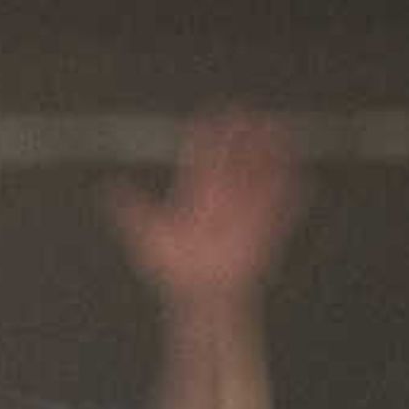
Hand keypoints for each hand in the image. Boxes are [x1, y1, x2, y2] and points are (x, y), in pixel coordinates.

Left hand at [107, 111, 299, 307]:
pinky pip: (280, 211)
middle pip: (234, 159)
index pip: (203, 157)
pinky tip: (300, 179)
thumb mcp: (147, 237)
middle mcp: (222, 197)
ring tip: (279, 132)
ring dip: (270, 155)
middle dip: (242, 136)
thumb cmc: (176, 269)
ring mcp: (243, 211)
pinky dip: (290, 196)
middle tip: (249, 113)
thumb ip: (131, 210)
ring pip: (259, 176)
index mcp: (197, 193)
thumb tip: (108, 188)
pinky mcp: (262, 230)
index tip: (212, 115)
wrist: (201, 295)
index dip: (208, 135)